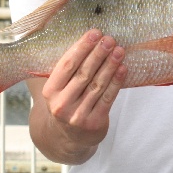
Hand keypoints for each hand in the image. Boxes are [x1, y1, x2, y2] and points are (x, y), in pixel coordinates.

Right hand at [36, 29, 126, 160]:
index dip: (81, 47)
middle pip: (83, 73)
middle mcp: (61, 104)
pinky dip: (116, 82)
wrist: (68, 139)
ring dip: (110, 65)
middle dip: (98, 54)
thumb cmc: (67, 103)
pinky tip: (122, 69)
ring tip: (119, 50)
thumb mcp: (58, 89)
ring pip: (97, 85)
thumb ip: (67, 70)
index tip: (94, 33)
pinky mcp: (94, 123)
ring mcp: (78, 115)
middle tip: (109, 39)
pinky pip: (108, 98)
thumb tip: (88, 40)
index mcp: (49, 91)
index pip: (67, 65)